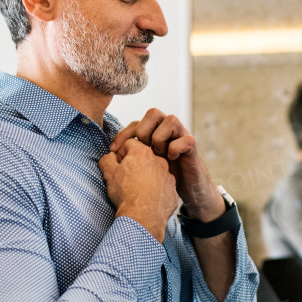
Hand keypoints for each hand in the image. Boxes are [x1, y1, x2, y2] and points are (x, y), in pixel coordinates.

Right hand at [98, 138, 177, 241]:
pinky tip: (147, 200)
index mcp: (143, 153)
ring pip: (155, 172)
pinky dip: (156, 190)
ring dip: (146, 177)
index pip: (130, 144)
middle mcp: (159, 161)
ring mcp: (168, 176)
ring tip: (138, 191)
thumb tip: (110, 157)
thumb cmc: (125, 194)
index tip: (118, 165)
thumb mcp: (109, 174)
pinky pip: (163, 186)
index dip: (121, 153)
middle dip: (135, 165)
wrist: (143, 218)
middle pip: (144, 157)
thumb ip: (107, 159)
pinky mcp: (173, 191)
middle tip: (127, 179)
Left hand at [109, 109, 224, 221]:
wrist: (187, 188)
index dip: (123, 133)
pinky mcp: (192, 148)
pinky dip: (175, 148)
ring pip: (171, 120)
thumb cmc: (163, 176)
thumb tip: (108, 156)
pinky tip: (169, 159)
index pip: (136, 122)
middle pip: (153, 113)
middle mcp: (167, 130)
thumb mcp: (143, 165)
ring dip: (160, 138)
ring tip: (158, 155)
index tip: (113, 150)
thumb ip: (130, 157)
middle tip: (141, 150)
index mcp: (153, 132)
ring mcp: (181, 136)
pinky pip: (186, 139)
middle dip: (143, 131)